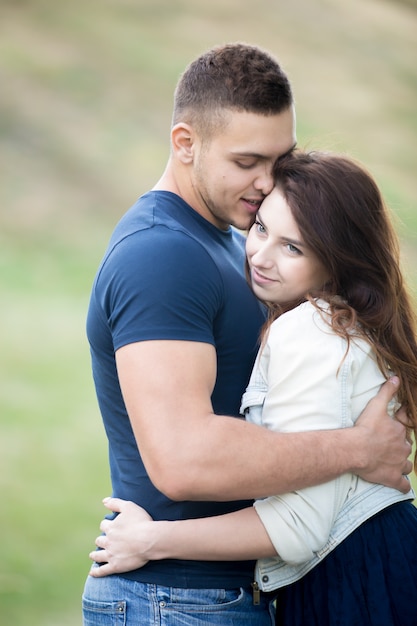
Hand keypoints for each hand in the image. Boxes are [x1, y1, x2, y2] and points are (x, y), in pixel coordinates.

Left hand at [89, 498, 154, 576]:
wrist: (149, 539)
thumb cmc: (141, 522)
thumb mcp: (128, 506)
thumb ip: (115, 503)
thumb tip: (104, 501)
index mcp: (111, 528)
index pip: (104, 525)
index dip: (107, 525)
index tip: (109, 526)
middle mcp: (108, 541)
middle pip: (100, 540)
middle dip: (101, 540)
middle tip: (103, 541)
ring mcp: (111, 555)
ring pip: (98, 555)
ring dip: (95, 555)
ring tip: (93, 555)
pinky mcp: (116, 566)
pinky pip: (102, 571)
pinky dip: (96, 572)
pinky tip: (92, 573)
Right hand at [354, 377, 412, 492]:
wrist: (356, 449)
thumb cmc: (365, 428)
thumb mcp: (376, 405)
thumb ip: (387, 392)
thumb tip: (396, 378)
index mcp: (399, 431)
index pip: (405, 427)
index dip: (401, 426)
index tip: (395, 427)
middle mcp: (402, 447)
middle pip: (406, 446)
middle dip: (400, 445)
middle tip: (388, 445)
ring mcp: (398, 464)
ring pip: (406, 465)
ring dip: (402, 463)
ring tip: (394, 462)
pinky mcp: (392, 478)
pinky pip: (402, 484)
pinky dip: (402, 485)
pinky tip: (400, 485)